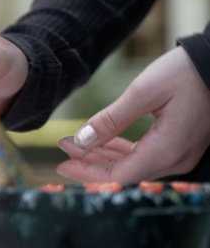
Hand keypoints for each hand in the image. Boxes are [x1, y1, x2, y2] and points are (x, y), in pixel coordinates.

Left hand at [57, 47, 209, 182]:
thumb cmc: (188, 72)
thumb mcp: (144, 91)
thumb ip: (111, 119)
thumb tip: (81, 140)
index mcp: (167, 150)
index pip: (118, 175)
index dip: (87, 172)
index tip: (61, 163)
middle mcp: (176, 159)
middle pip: (124, 174)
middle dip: (90, 163)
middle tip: (64, 147)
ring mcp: (180, 155)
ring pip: (133, 166)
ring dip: (103, 156)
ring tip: (76, 143)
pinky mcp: (181, 146)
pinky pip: (145, 156)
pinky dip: (121, 151)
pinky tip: (102, 143)